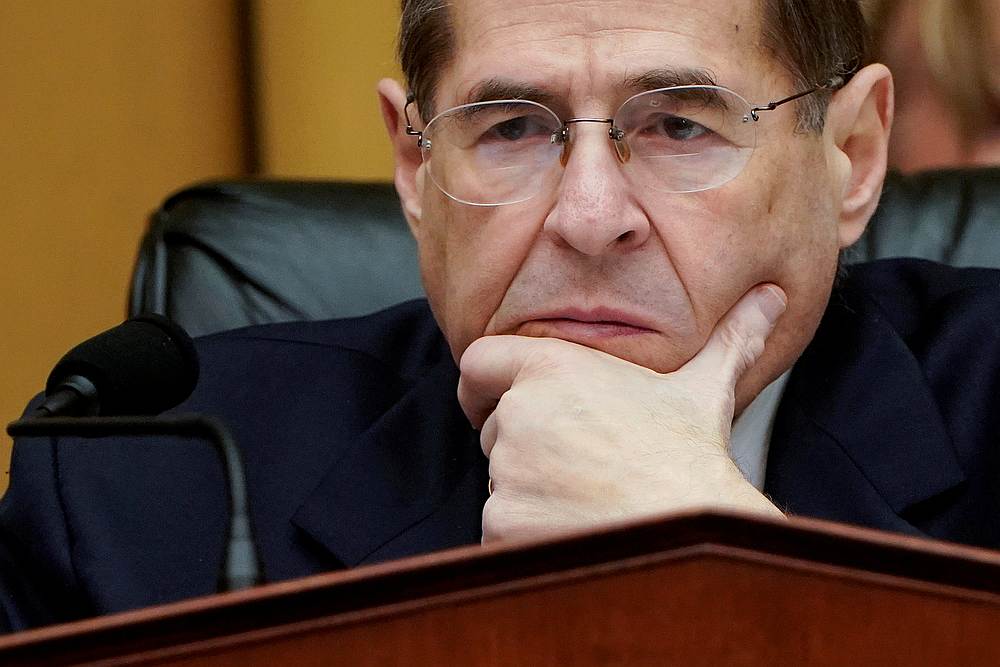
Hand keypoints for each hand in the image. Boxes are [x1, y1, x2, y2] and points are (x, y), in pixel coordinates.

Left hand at [458, 284, 787, 542]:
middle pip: (499, 429)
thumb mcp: (704, 388)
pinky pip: (500, 526)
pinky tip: (577, 529)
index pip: (479, 361)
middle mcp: (520, 412)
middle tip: (582, 464)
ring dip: (531, 492)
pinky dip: (527, 534)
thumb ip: (729, 339)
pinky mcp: (503, 521)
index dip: (482, 385)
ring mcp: (508, 469)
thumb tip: (770, 299)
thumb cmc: (692, 460)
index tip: (492, 403)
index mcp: (552, 368)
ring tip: (588, 498)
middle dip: (528, 447)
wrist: (691, 529)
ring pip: (502, 480)